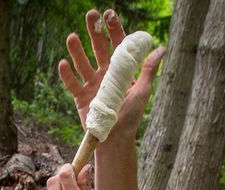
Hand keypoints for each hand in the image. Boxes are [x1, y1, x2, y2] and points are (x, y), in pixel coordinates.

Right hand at [60, 10, 164, 141]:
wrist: (115, 140)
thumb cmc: (131, 117)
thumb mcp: (142, 92)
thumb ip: (148, 70)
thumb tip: (160, 48)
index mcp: (121, 70)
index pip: (117, 45)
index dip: (113, 29)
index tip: (109, 14)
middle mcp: (105, 74)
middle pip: (98, 48)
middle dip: (94, 31)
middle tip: (90, 15)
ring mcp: (91, 84)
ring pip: (83, 63)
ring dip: (77, 50)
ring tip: (71, 37)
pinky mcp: (80, 97)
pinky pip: (72, 83)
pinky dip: (67, 74)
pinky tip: (63, 63)